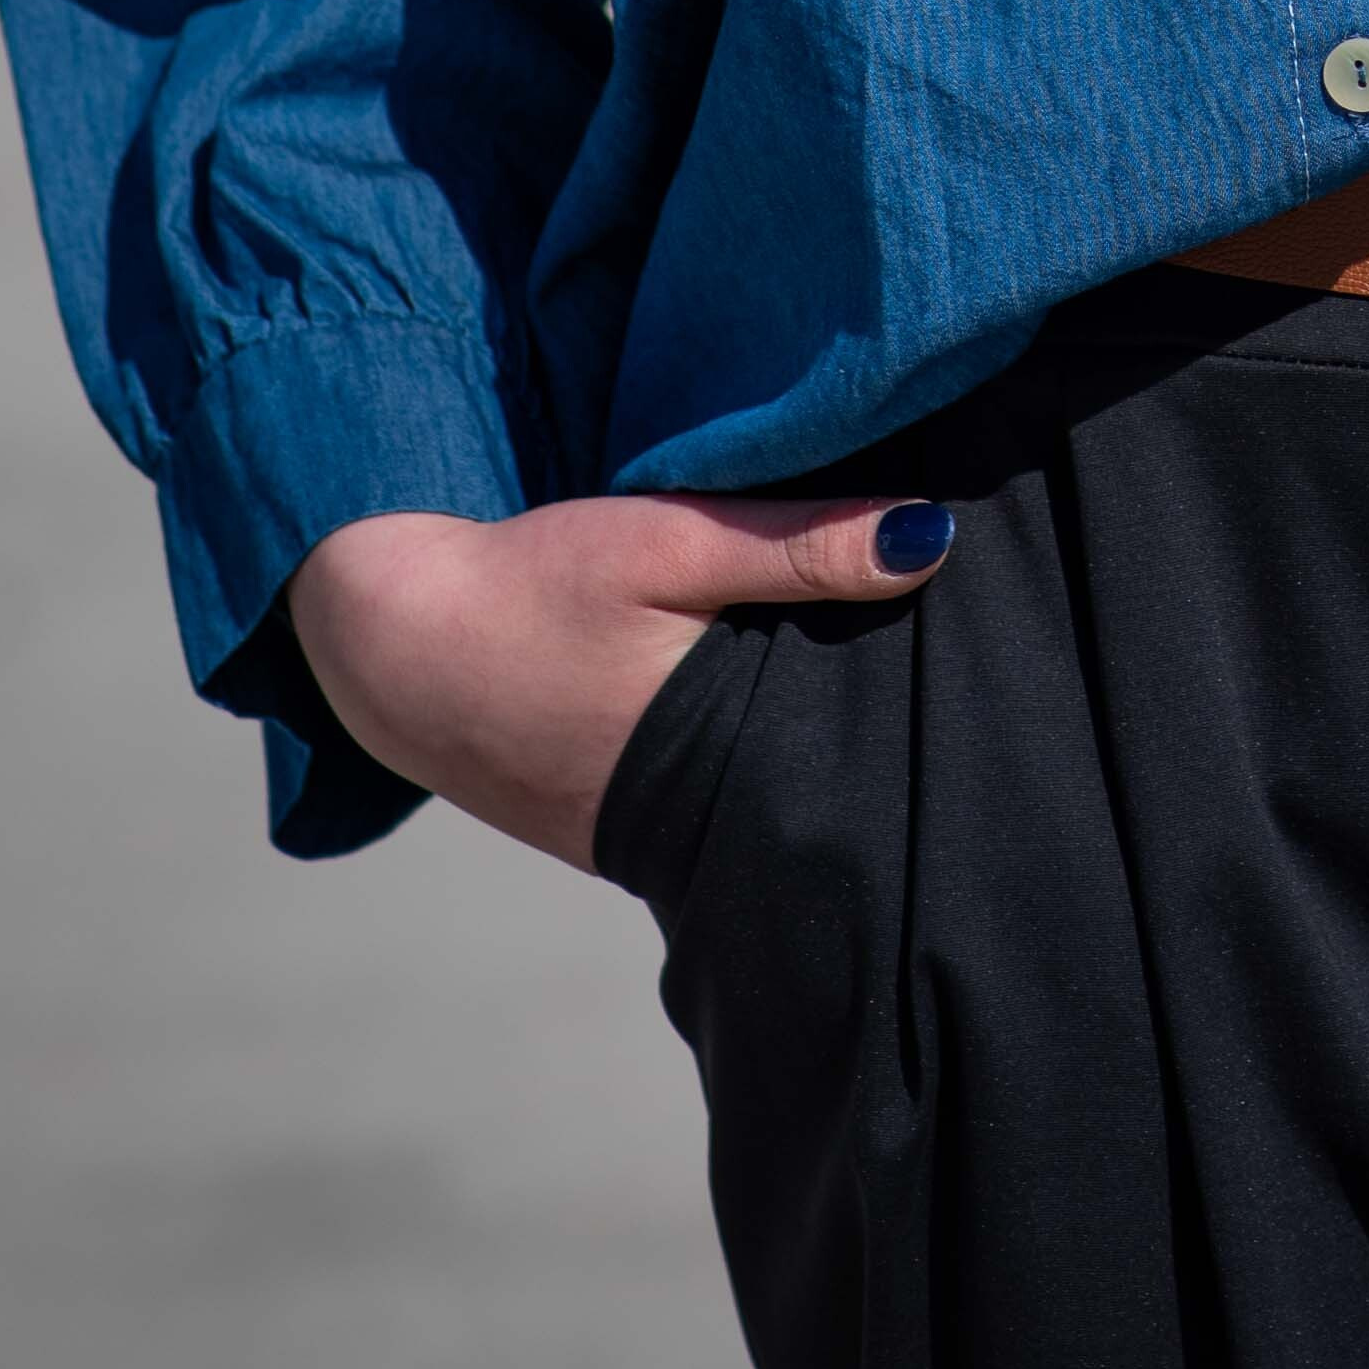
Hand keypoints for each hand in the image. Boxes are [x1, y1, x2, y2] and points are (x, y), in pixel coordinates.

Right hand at [289, 487, 950, 870]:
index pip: (852, 770)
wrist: (382, 641)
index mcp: (709, 757)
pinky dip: (739, 747)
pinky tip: (771, 699)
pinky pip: (704, 789)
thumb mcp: (662, 540)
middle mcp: (681, 818)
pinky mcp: (604, 815)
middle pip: (815, 785)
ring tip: (881, 674)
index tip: (986, 670)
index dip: (918, 721)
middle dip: (876, 734)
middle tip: (950, 663)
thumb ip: (794, 543)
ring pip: (760, 788)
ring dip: (804, 737)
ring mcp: (637, 832)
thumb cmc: (526, 587)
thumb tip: (933, 537)